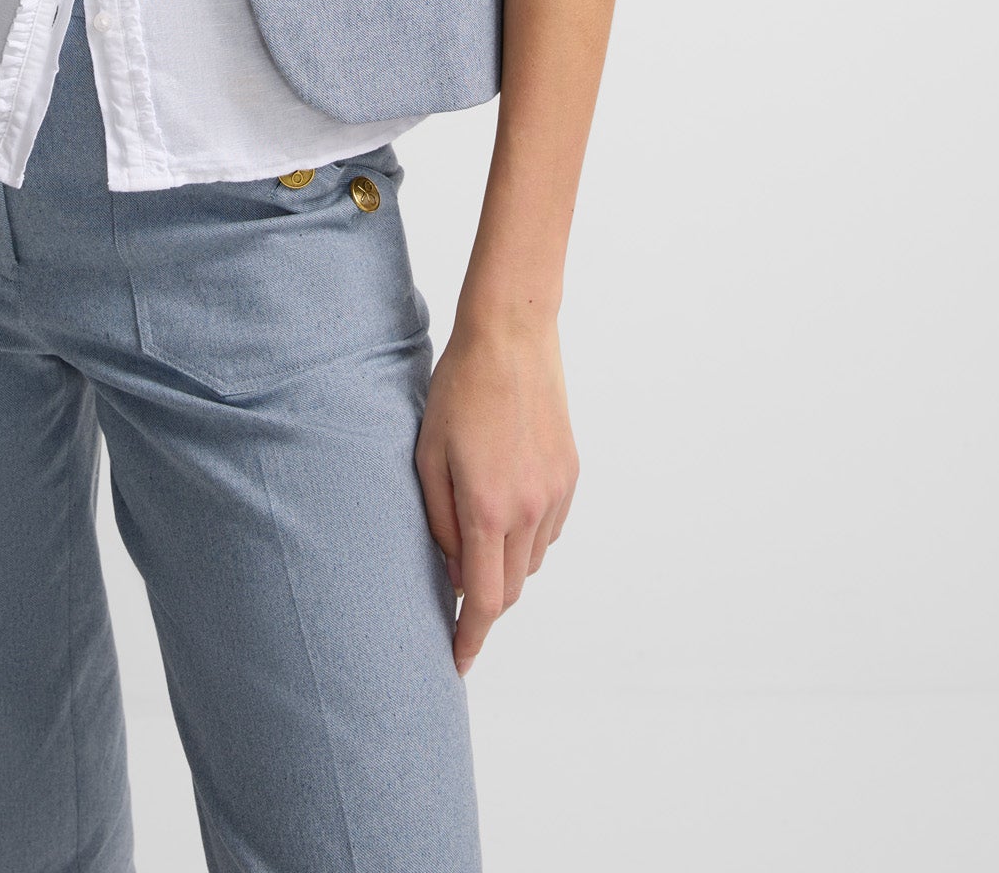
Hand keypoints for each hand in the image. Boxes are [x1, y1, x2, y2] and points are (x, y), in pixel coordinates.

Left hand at [415, 313, 578, 674]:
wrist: (510, 334)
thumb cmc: (458, 389)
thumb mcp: (427, 455)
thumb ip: (440, 521)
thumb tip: (455, 571)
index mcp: (488, 508)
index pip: (484, 600)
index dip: (469, 638)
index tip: (456, 662)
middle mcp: (530, 509)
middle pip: (511, 588)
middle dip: (484, 605)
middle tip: (454, 601)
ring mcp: (556, 492)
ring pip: (532, 561)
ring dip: (506, 567)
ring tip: (475, 540)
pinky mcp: (571, 474)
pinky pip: (550, 529)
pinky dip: (527, 536)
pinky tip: (504, 509)